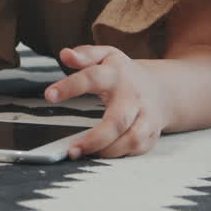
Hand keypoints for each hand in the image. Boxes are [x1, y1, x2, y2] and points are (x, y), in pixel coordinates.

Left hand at [44, 45, 167, 158]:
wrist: (161, 88)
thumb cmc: (124, 74)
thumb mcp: (106, 56)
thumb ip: (85, 55)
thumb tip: (65, 54)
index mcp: (117, 75)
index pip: (92, 78)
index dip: (70, 86)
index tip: (49, 95)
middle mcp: (132, 97)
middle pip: (118, 121)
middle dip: (95, 138)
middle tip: (72, 149)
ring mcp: (145, 117)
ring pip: (132, 139)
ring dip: (108, 151)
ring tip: (84, 153)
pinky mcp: (151, 134)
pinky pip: (138, 150)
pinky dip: (120, 156)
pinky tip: (102, 154)